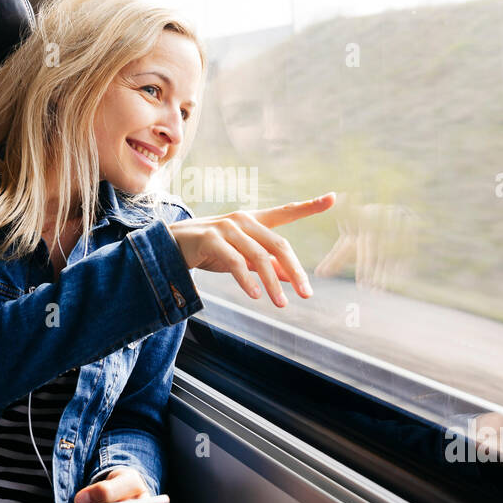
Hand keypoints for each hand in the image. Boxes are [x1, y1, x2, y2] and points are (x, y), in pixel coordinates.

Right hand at [168, 193, 335, 307]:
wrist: (170, 246)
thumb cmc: (210, 251)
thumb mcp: (243, 259)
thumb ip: (268, 266)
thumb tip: (293, 278)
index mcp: (255, 221)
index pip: (286, 212)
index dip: (309, 206)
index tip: (333, 198)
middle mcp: (243, 220)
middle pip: (278, 244)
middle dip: (295, 270)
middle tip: (307, 294)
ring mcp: (226, 228)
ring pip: (258, 256)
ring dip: (272, 283)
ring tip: (281, 304)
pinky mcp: (210, 239)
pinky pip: (234, 261)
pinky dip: (246, 279)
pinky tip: (255, 294)